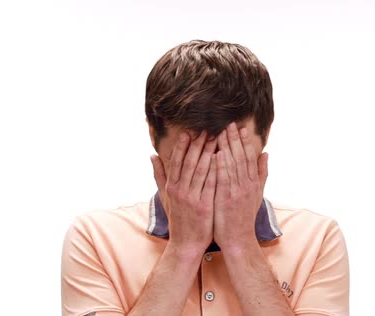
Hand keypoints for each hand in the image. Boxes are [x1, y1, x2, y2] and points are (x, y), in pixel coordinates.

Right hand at [150, 131, 217, 254]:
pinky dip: (216, 170)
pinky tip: (222, 158)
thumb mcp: (165, 197)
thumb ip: (159, 175)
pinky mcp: (204, 206)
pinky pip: (211, 184)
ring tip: (217, 138)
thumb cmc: (178, 219)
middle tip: (207, 129)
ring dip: (208, 152)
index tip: (189, 131)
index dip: (183, 146)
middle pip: (190, 162)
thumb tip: (152, 156)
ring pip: (201, 170)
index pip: (177, 161)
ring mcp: (192, 198)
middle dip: (198, 144)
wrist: (185, 244)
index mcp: (171, 187)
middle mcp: (180, 190)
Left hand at [213, 122, 268, 250]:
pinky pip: (224, 179)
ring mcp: (237, 192)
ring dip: (227, 148)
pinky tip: (217, 154)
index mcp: (253, 182)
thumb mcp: (256, 193)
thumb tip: (266, 154)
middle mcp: (247, 185)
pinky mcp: (227, 199)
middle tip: (229, 124)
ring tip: (222, 133)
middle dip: (235, 140)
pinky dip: (221, 166)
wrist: (239, 239)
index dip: (245, 142)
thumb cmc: (244, 216)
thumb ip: (261, 173)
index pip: (249, 157)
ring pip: (233, 165)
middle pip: (241, 158)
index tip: (240, 128)